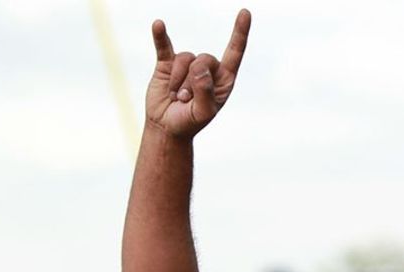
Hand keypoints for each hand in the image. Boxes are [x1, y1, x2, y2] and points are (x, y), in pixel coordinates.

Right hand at [145, 9, 250, 138]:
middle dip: (193, 82)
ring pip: (185, 59)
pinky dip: (160, 36)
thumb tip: (198, 67)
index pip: (235, 52)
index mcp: (224, 79)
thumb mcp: (203, 113)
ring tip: (176, 97)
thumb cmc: (190, 121)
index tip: (245, 13)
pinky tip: (158, 25)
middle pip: (204, 59)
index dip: (240, 32)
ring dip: (179, 82)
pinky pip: (164, 45)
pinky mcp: (167, 63)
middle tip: (186, 101)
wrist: (167, 127)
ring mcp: (187, 65)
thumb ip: (205, 92)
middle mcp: (208, 69)